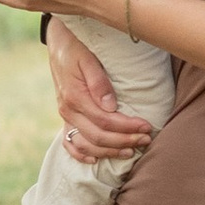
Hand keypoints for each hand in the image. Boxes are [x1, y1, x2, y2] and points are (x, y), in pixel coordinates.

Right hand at [51, 20, 155, 160]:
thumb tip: (111, 106)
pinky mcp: (65, 117)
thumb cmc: (76, 47)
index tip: (147, 126)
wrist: (58, 44)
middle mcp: (68, 110)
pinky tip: (96, 160)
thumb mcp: (87, 58)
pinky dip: (81, 155)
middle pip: (98, 136)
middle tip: (146, 139)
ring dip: (109, 151)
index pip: (105, 121)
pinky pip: (69, 143)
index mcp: (75, 96)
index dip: (127, 127)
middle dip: (124, 140)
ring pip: (86, 144)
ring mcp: (65, 116)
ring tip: (131, 151)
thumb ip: (99, 82)